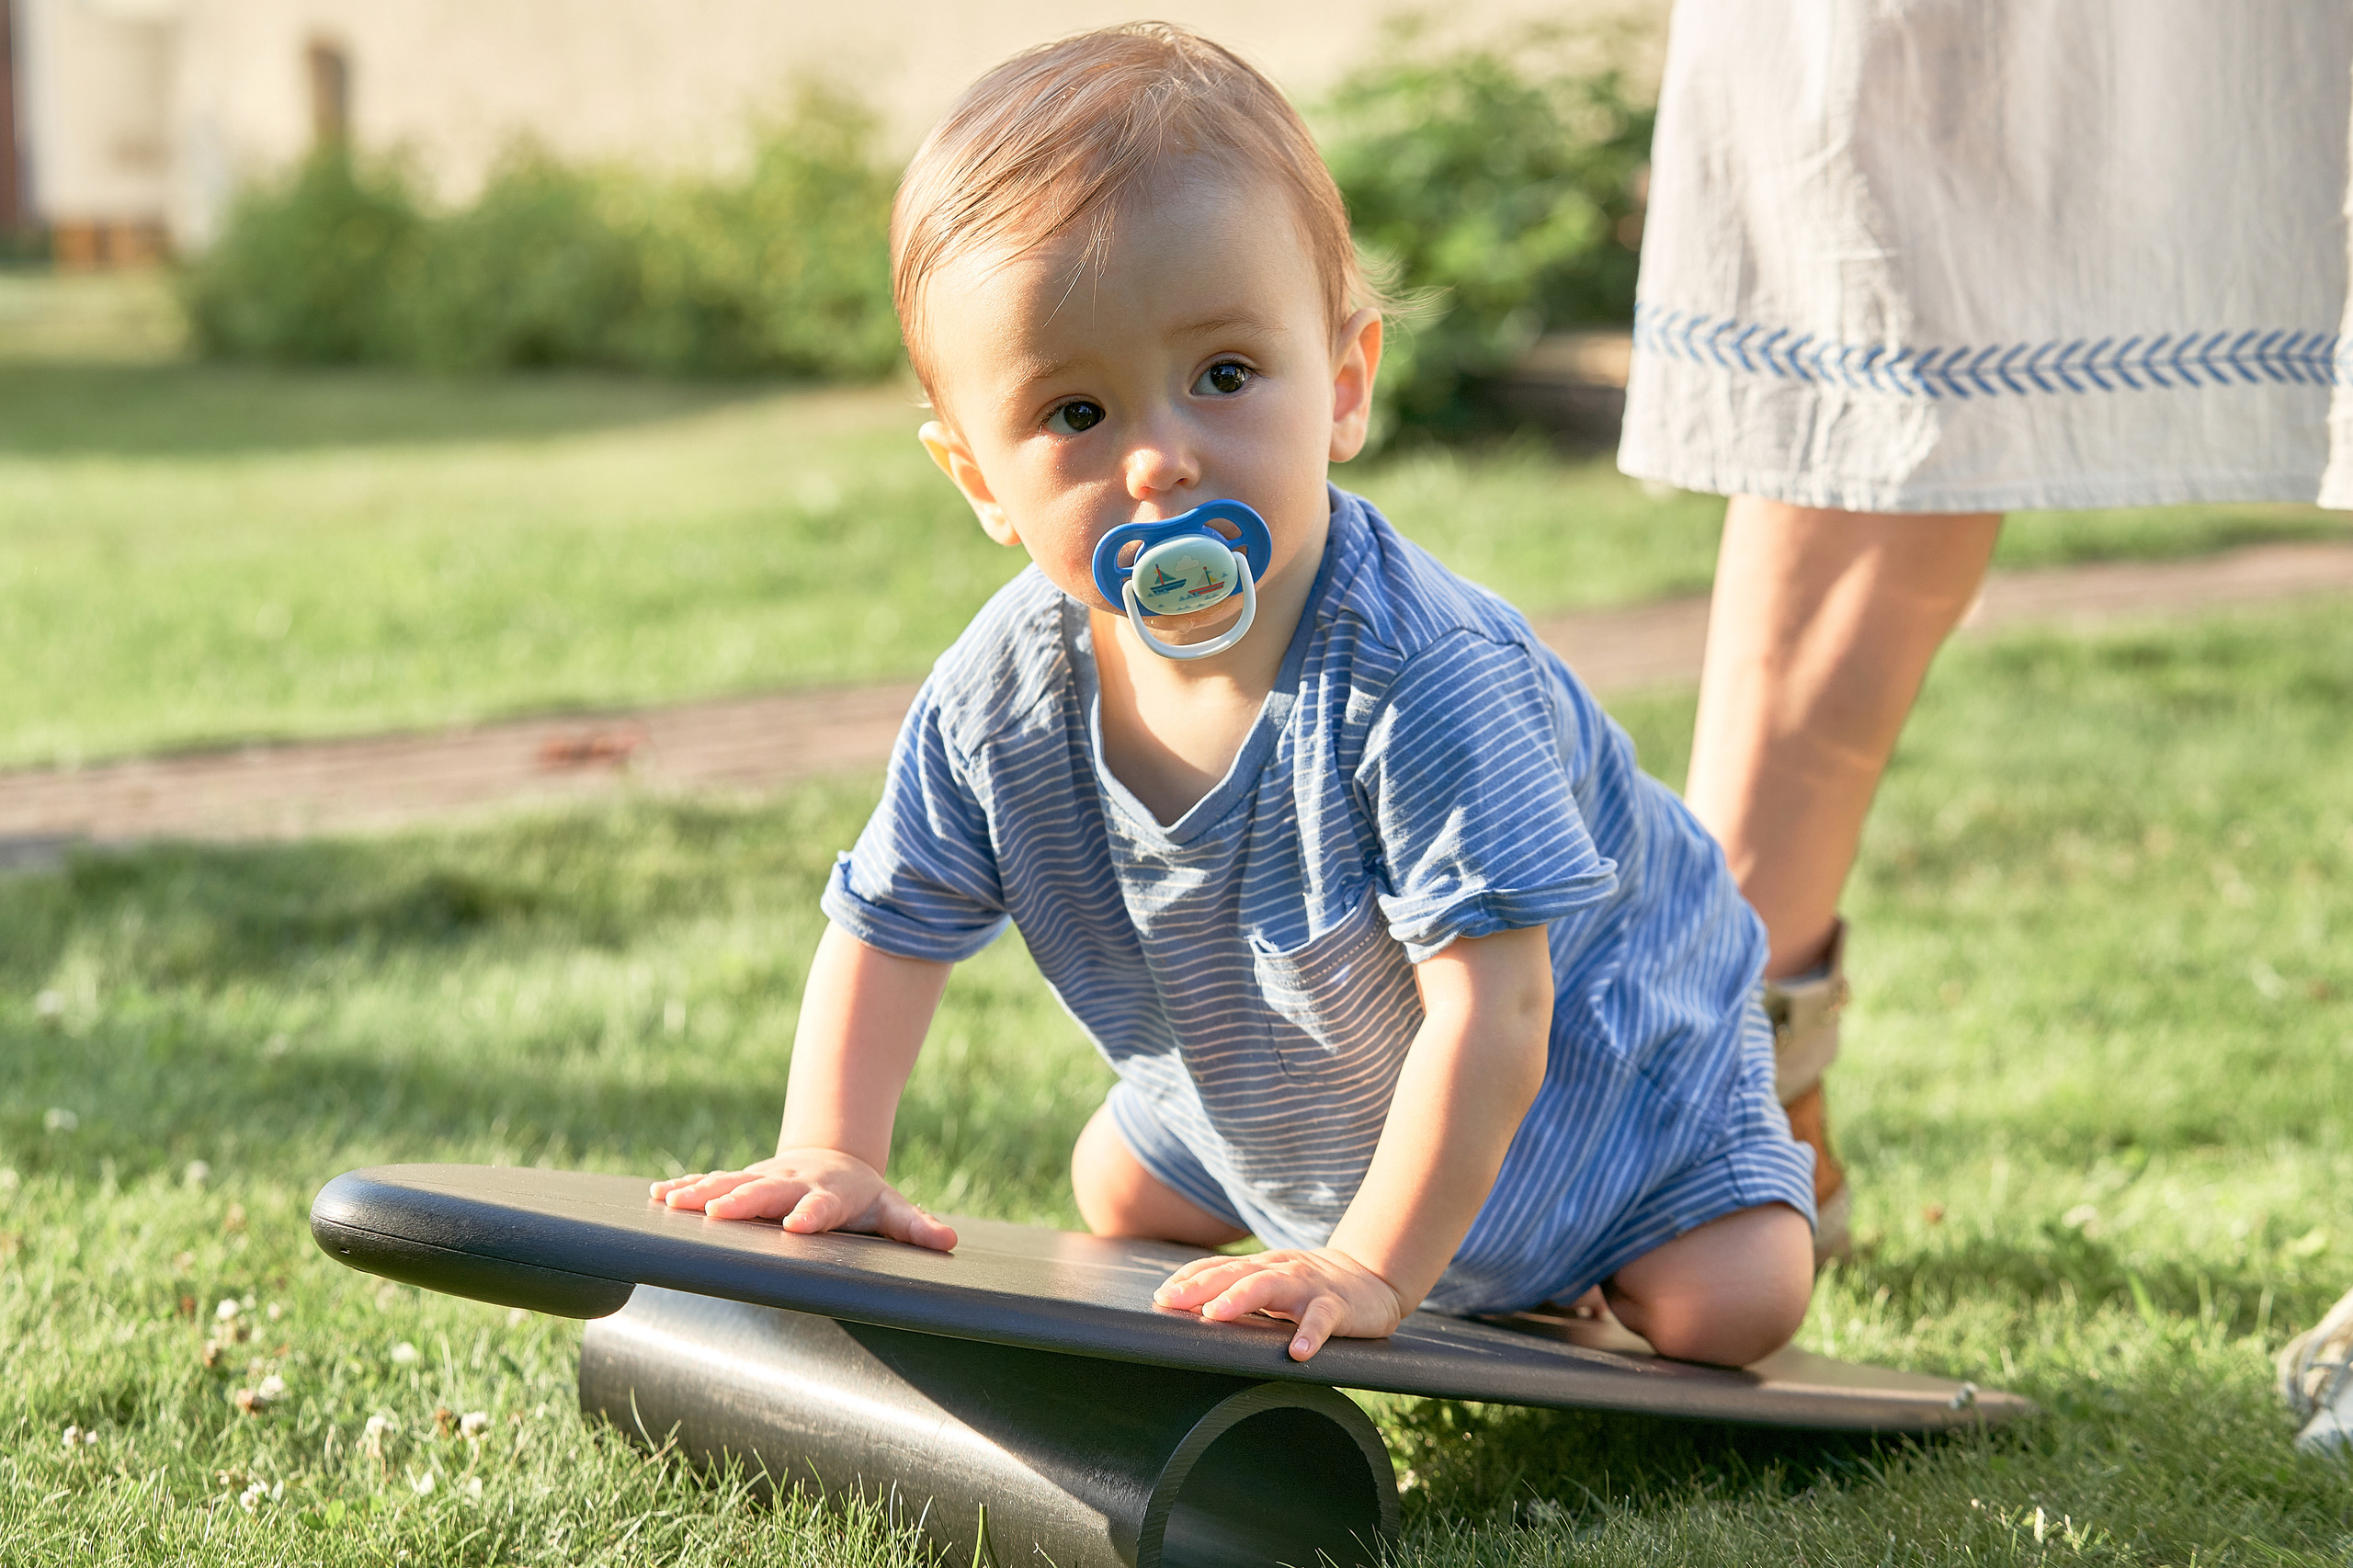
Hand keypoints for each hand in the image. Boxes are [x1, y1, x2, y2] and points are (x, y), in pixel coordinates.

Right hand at [649, 1149, 956, 1251]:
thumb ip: (916, 1227)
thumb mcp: (892, 1209)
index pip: (823, 1205)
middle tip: (718, 1216)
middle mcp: (792, 1183)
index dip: (812, 1215)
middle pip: (766, 1192)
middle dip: (742, 1202)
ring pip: (730, 1183)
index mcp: (831, 1193)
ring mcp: (763, 1180)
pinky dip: (683, 1187)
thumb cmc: (864, 1197)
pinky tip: (655, 1197)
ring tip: (672, 1205)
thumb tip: (949, 1241)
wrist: (832, 1159)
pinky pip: (709, 1182)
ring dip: (701, 1193)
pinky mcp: (741, 1181)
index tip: (797, 1228)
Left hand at [1151, 1246, 1406, 1361]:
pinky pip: (1321, 1319)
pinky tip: (1299, 1352)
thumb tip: (1186, 1311)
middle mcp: (1279, 1270)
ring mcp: (1307, 1286)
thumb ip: (1237, 1291)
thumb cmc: (1308, 1287)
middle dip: (1201, 1286)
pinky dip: (1310, 1334)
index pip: (1218, 1267)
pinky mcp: (1336, 1306)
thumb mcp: (1271, 1282)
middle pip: (1235, 1273)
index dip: (1188, 1280)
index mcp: (1260, 1266)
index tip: (1161, 1297)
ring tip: (1217, 1315)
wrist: (1370, 1279)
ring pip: (1270, 1286)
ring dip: (1241, 1298)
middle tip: (1171, 1302)